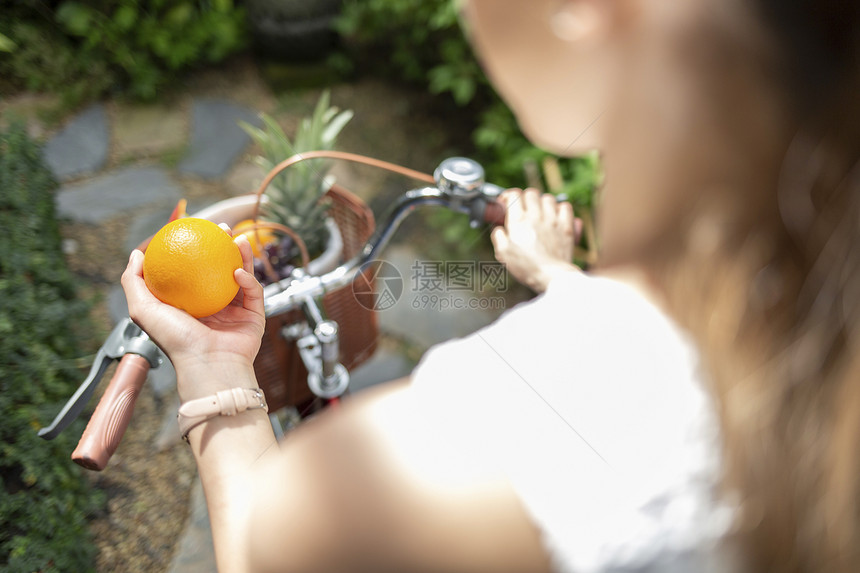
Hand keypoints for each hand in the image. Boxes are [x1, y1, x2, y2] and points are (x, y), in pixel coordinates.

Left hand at [121, 232, 265, 401]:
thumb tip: (136, 254)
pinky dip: (248, 280)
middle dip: (224, 245)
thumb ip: (133, 282)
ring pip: (242, 276)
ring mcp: (235, 311)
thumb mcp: (143, 309)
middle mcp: (213, 305)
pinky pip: (253, 293)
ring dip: (242, 255)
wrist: (208, 365)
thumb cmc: (175, 341)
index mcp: (190, 304)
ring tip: (238, 240)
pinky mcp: (253, 317)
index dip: (195, 248)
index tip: (193, 230)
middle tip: (222, 229)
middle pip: (220, 268)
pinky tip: (239, 272)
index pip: (192, 270)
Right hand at [491, 188, 580, 292]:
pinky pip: (565, 206)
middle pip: (531, 193)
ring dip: (542, 202)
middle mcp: (536, 216)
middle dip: (525, 198)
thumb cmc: (526, 267)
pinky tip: (556, 215)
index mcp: (518, 221)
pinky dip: (560, 208)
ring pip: (548, 198)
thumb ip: (498, 237)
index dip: (508, 196)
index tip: (506, 203)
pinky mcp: (566, 226)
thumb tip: (498, 229)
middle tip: (523, 208)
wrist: (550, 276)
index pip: (514, 194)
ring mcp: (553, 220)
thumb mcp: (503, 254)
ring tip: (539, 212)